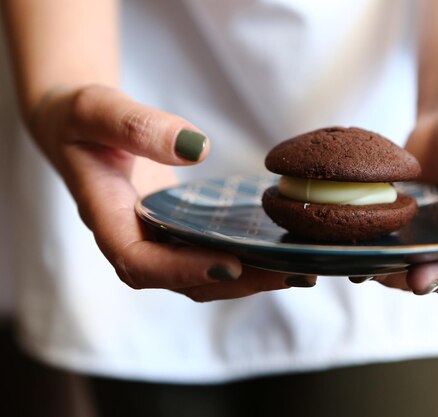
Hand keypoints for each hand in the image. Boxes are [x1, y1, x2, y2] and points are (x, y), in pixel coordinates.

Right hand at [31, 84, 314, 300]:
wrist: (82, 129)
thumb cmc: (82, 120)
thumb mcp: (96, 111)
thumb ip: (137, 126)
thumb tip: (195, 147)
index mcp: (107, 219)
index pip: (140, 263)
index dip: (184, 270)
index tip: (231, 264)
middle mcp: (135, 239)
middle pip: (183, 280)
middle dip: (237, 281)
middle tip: (290, 273)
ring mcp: (158, 238)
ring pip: (203, 274)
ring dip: (250, 276)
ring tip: (301, 270)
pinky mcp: (178, 230)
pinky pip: (211, 252)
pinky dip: (247, 256)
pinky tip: (284, 250)